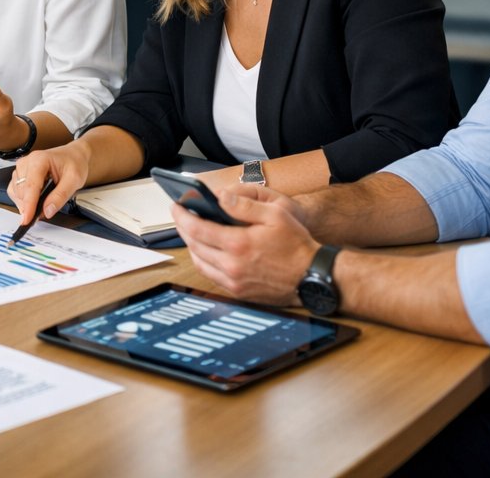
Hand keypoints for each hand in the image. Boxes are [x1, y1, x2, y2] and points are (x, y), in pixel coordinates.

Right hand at [7, 143, 90, 225]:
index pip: (31, 186)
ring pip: (15, 192)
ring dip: (26, 203)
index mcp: (40, 160)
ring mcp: (21, 168)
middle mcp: (27, 162)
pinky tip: (33, 201)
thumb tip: (48, 211)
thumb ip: (60, 196)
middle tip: (46, 211)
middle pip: (21, 191)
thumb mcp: (74, 180)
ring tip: (43, 202)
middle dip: (30, 206)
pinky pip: (14, 191)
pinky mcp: (19, 174)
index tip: (27, 219)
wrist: (72, 156)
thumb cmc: (73, 163)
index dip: (28, 204)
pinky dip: (22, 200)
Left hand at [173, 184, 317, 304]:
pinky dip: (203, 262)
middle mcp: (231, 266)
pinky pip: (211, 276)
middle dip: (183, 229)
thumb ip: (244, 205)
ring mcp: (234, 281)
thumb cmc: (297, 245)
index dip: (182, 216)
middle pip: (194, 246)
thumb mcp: (275, 215)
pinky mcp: (239, 292)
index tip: (175, 206)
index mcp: (238, 244)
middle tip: (180, 216)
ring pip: (199, 263)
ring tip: (190, 232)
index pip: (196, 228)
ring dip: (191, 246)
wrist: (314, 277)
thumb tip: (220, 197)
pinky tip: (206, 251)